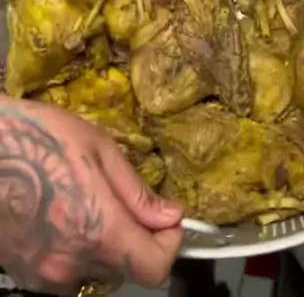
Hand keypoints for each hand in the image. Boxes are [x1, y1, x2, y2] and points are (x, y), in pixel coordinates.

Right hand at [0, 97, 182, 294]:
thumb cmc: (38, 137)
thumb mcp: (98, 148)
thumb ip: (135, 190)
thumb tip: (170, 215)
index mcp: (98, 230)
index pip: (154, 268)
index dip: (170, 245)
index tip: (168, 220)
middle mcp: (72, 264)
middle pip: (126, 270)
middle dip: (136, 240)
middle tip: (124, 203)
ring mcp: (44, 275)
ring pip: (95, 273)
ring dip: (104, 248)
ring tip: (88, 205)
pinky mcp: (24, 275)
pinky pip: (66, 274)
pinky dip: (75, 254)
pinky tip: (63, 218)